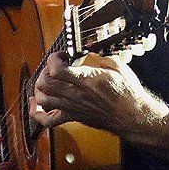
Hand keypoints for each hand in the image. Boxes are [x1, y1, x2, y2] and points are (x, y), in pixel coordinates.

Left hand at [29, 52, 168, 158]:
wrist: (132, 117)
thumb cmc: (127, 94)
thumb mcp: (117, 66)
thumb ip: (99, 56)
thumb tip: (87, 49)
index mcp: (87, 80)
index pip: (56, 69)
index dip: (54, 58)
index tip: (63, 55)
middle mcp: (76, 95)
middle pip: (45, 83)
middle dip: (46, 70)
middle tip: (56, 66)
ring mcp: (72, 107)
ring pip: (42, 98)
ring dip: (40, 86)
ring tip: (49, 80)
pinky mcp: (72, 117)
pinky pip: (48, 120)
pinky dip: (37, 112)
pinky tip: (36, 103)